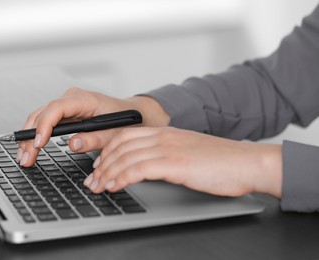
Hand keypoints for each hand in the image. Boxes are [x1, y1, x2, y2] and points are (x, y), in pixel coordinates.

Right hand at [17, 87, 169, 166]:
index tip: (39, 143)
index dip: (44, 125)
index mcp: (85, 100)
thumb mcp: (115, 133)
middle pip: (43, 114)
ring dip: (30, 137)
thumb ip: (95, 139)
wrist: (132, 114)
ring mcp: (67, 106)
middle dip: (31, 136)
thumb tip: (73, 144)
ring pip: (40, 117)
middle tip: (26, 158)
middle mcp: (72, 99)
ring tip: (24, 157)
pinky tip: (30, 148)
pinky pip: (45, 122)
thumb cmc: (125, 121)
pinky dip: (36, 135)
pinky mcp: (65, 114)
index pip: (57, 108)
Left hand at [84, 127, 281, 197]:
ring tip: (97, 186)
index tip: (99, 165)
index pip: (126, 136)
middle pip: (120, 145)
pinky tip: (114, 187)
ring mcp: (169, 148)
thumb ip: (167, 155)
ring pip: (126, 157)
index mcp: (166, 133)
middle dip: (101, 164)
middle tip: (92, 179)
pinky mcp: (175, 163)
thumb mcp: (188, 152)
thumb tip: (149, 167)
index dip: (107, 150)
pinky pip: (139, 169)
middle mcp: (164, 137)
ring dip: (107, 173)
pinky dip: (122, 177)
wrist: (248, 162)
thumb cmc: (222, 162)